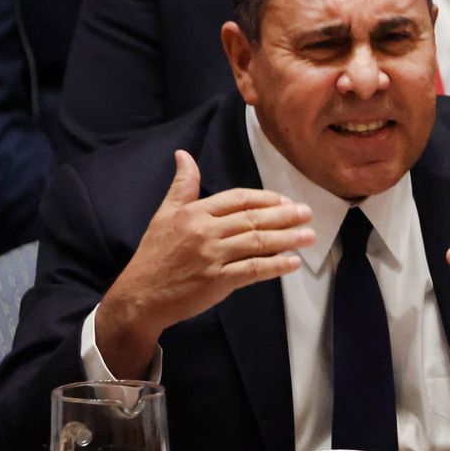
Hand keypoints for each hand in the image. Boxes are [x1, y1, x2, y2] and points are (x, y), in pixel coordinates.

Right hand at [97, 150, 314, 376]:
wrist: (141, 296)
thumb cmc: (155, 255)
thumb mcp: (165, 214)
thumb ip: (182, 185)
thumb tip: (184, 154)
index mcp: (195, 212)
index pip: (238, 199)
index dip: (265, 199)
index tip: (285, 201)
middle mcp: (206, 231)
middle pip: (253, 219)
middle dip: (285, 216)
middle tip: (307, 214)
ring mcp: (213, 257)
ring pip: (258, 242)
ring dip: (287, 239)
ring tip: (309, 236)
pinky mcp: (218, 281)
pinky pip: (253, 270)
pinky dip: (275, 265)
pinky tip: (292, 262)